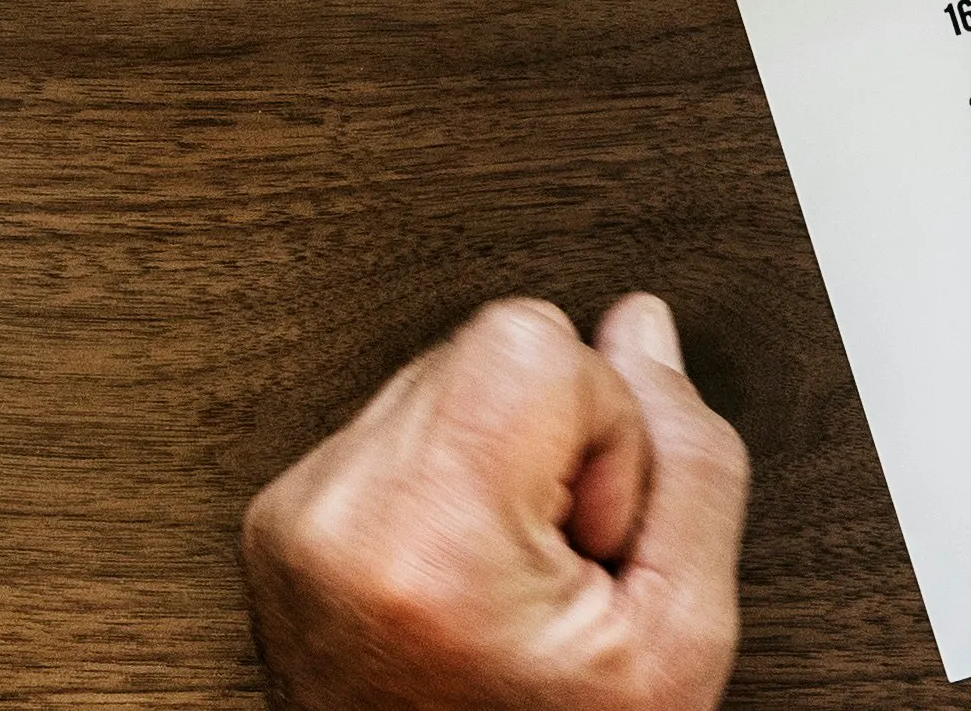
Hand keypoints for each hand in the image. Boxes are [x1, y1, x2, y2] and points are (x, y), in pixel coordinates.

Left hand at [240, 293, 747, 710]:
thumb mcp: (677, 642)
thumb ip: (690, 468)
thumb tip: (642, 328)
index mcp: (427, 544)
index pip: (532, 341)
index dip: (603, 431)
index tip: (586, 540)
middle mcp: (338, 518)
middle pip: (488, 349)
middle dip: (550, 447)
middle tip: (553, 573)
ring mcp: (298, 519)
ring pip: (443, 379)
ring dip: (494, 466)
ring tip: (503, 582)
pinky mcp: (280, 523)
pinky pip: (391, 431)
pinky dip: (440, 492)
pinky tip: (458, 578)